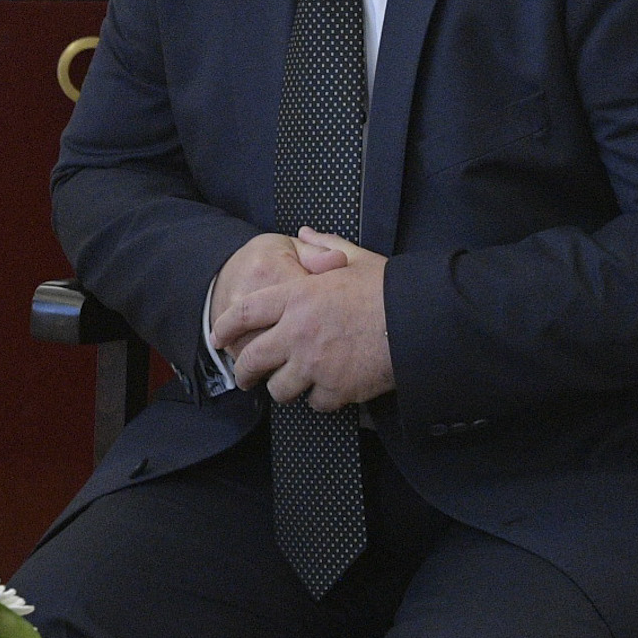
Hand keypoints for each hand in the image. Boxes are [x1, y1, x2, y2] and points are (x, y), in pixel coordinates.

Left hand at [215, 230, 394, 409]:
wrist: (419, 323)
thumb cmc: (388, 290)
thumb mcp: (355, 258)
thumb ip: (324, 246)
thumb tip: (304, 234)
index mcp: (297, 297)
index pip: (245, 313)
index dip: (225, 327)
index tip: (218, 338)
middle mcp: (298, 332)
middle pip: (253, 360)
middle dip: (244, 372)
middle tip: (244, 377)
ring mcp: (315, 363)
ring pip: (280, 389)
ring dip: (282, 388)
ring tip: (289, 384)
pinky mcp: (336, 389)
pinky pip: (315, 402)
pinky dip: (319, 398)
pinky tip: (327, 389)